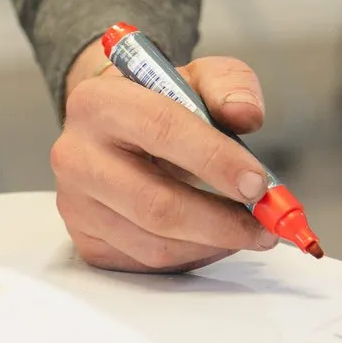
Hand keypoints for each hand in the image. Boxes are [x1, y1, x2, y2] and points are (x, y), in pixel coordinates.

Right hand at [48, 37, 277, 272]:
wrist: (115, 130)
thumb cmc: (160, 104)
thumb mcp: (198, 79)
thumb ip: (230, 86)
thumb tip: (246, 114)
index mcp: (98, 102)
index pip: (161, 130)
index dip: (215, 160)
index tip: (258, 184)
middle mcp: (75, 155)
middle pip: (155, 204)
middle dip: (221, 221)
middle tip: (266, 224)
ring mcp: (75, 204)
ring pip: (155, 243)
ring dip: (214, 244)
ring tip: (248, 230)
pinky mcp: (86, 241)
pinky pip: (149, 263)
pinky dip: (194, 256)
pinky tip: (213, 237)